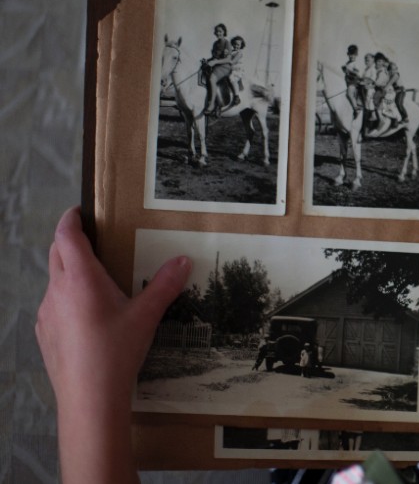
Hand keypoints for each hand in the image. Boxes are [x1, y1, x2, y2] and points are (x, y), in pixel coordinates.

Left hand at [36, 207, 190, 482]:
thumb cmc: (116, 350)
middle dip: (69, 241)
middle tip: (92, 239)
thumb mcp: (146, 316)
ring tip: (95, 280)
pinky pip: (53, 305)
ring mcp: (46, 313)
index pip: (66, 236)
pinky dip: (66, 299)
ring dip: (69, 272)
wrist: (88, 398)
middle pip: (56, 254)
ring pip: (54, 281)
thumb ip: (165, 285)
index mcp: (80, 279)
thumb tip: (184, 259)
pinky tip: (87, 317)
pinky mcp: (44, 334)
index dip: (70, 219)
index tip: (79, 211)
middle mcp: (57, 290)